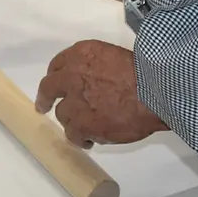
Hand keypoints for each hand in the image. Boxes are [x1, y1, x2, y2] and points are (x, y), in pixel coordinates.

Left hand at [36, 40, 167, 148]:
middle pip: (49, 88)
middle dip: (45, 98)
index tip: (56, 84)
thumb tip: (95, 79)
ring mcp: (74, 102)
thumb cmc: (144, 72)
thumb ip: (96, 66)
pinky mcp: (81, 125)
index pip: (58, 64)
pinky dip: (80, 139)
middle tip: (44, 106)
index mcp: (80, 54)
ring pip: (63, 115)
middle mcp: (71, 76)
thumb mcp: (114, 56)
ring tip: (85, 128)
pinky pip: (73, 135)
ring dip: (72, 121)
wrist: (154, 91)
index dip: (56, 77)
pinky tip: (89, 141)